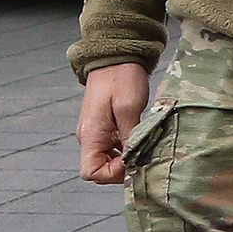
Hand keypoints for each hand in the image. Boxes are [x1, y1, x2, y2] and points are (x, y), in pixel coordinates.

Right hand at [77, 61, 149, 183]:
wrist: (116, 57)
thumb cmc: (121, 78)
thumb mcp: (129, 107)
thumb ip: (129, 136)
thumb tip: (134, 160)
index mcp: (90, 135)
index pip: (91, 172)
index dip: (112, 173)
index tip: (131, 160)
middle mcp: (89, 137)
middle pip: (99, 169)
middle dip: (121, 169)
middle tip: (141, 156)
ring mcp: (96, 133)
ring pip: (107, 160)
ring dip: (125, 159)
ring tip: (143, 147)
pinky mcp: (104, 127)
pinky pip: (113, 148)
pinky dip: (126, 149)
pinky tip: (140, 140)